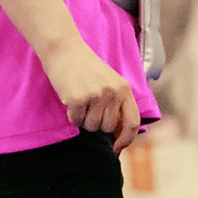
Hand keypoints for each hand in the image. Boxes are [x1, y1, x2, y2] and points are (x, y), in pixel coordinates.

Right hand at [39, 37, 140, 151]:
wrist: (64, 49)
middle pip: (107, 127)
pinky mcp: (78, 98)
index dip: (126, 139)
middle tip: (88, 105)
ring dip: (83, 118)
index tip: (116, 147)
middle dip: (96, 122)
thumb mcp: (110, 82)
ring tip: (80, 99)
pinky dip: (71, 114)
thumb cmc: (85, 67)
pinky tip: (70, 97)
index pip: (132, 122)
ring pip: (91, 126)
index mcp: (124, 89)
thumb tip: (117, 134)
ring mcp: (96, 96)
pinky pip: (75, 120)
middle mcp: (113, 93)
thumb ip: (117, 104)